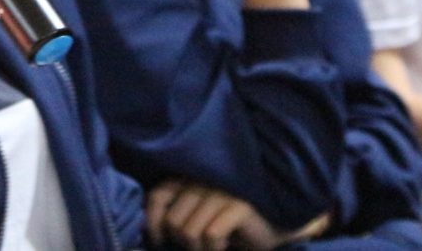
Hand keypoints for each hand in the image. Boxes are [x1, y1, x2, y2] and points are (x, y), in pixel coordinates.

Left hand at [145, 178, 293, 250]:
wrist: (275, 229)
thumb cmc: (230, 225)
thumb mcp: (198, 217)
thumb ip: (175, 215)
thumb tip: (147, 230)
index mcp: (190, 178)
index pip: (158, 196)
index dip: (153, 222)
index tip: (160, 241)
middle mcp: (204, 180)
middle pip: (173, 220)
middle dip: (181, 242)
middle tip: (197, 246)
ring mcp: (222, 191)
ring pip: (189, 231)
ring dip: (198, 249)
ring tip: (211, 248)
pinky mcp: (239, 206)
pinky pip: (210, 235)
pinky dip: (213, 249)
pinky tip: (224, 246)